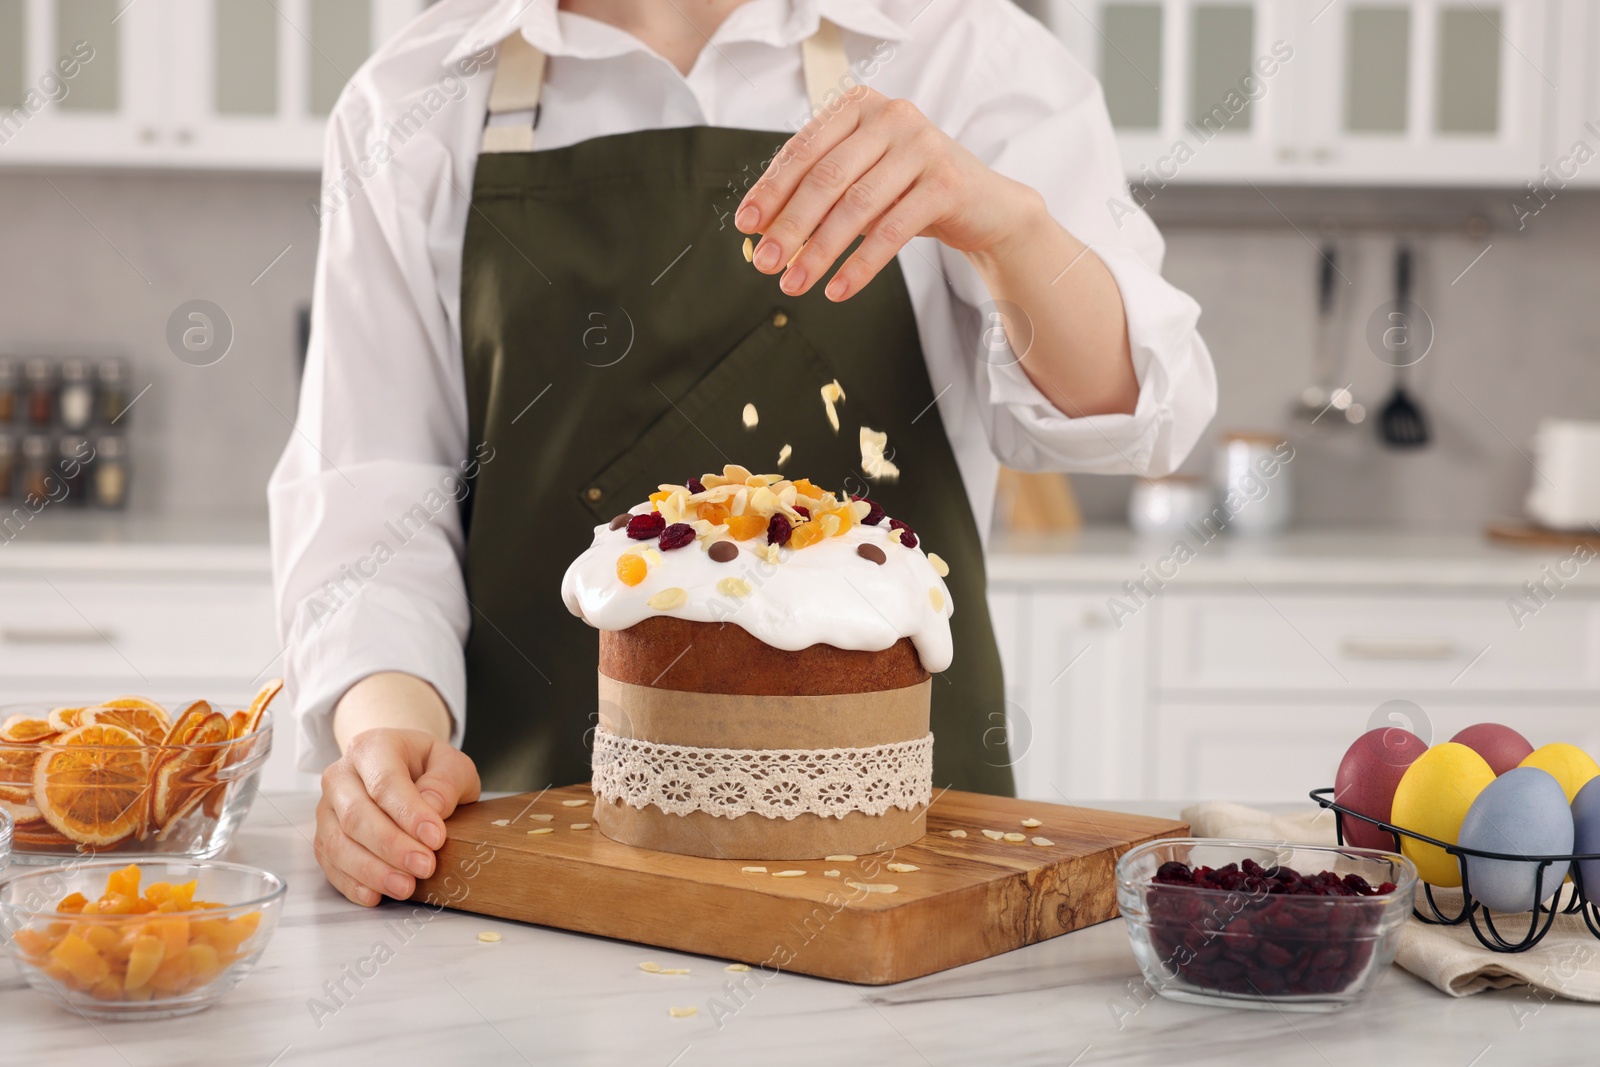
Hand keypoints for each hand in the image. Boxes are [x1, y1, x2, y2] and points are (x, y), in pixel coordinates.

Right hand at [314, 727, 480, 905]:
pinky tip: (376, 895)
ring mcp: (326, 809)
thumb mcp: (450, 763)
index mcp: (371, 748)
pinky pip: (330, 864)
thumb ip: (446, 781)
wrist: (398, 769)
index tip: (436, 838)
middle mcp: (340, 776)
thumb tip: (433, 809)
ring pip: (338, 844)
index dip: (410, 813)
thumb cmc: (425, 767)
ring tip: (406, 886)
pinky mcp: (323, 838)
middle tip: (425, 867)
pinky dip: (352, 884)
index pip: (386, 782)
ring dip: (372, 870)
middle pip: (357, 815)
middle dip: (392, 846)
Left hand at [734, 85, 1044, 301]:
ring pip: (856, 206)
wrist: (985, 206)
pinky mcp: (946, 182)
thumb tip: (764, 235)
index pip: (804, 149)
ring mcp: (922, 145)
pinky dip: (860, 266)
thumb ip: (818, 199)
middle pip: (825, 178)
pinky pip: (892, 231)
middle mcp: (891, 116)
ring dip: (819, 252)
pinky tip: (838, 290)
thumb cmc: (911, 192)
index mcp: (860, 108)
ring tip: (794, 284)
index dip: (771, 189)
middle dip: (789, 225)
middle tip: (764, 262)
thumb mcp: (860, 186)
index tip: (746, 225)